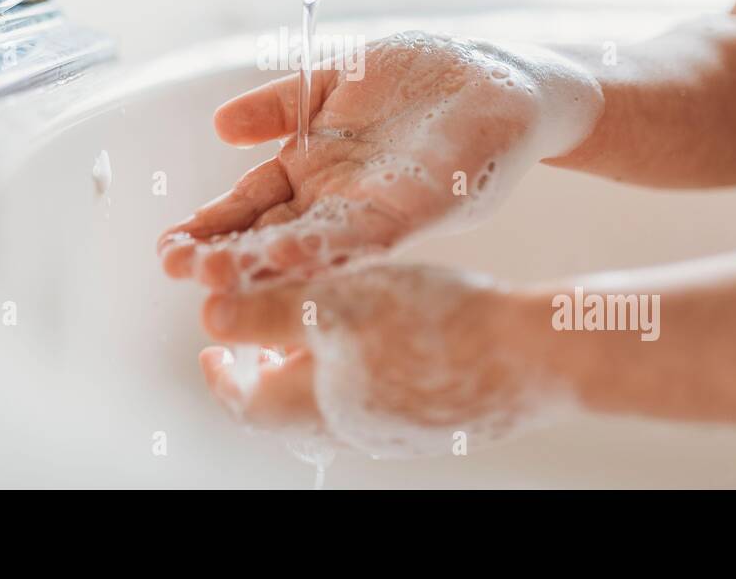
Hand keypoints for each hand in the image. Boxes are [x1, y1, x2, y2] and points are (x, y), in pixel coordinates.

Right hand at [158, 31, 600, 289]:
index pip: (251, 204)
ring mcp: (378, 207)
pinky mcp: (422, 206)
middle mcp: (338, 198)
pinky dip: (332, 245)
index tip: (168, 244)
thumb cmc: (420, 78)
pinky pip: (371, 232)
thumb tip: (219, 123)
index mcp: (313, 169)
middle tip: (177, 269)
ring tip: (221, 274)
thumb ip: (279, 104)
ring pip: (314, 243)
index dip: (211, 224)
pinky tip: (295, 253)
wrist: (497, 76)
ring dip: (267, 260)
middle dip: (225, 253)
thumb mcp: (332, 82)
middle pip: (273, 233)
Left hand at [196, 264, 564, 456]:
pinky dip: (359, 371)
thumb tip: (207, 315)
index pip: (248, 401)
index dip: (222, 375)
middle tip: (262, 341)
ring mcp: (398, 430)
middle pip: (288, 410)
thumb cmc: (430, 327)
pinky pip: (380, 400)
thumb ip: (267, 312)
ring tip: (321, 332)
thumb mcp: (333, 306)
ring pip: (334, 406)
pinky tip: (384, 335)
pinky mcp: (437, 420)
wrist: (528, 359)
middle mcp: (353, 428)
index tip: (211, 353)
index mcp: (316, 405)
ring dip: (314, 371)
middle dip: (267, 372)